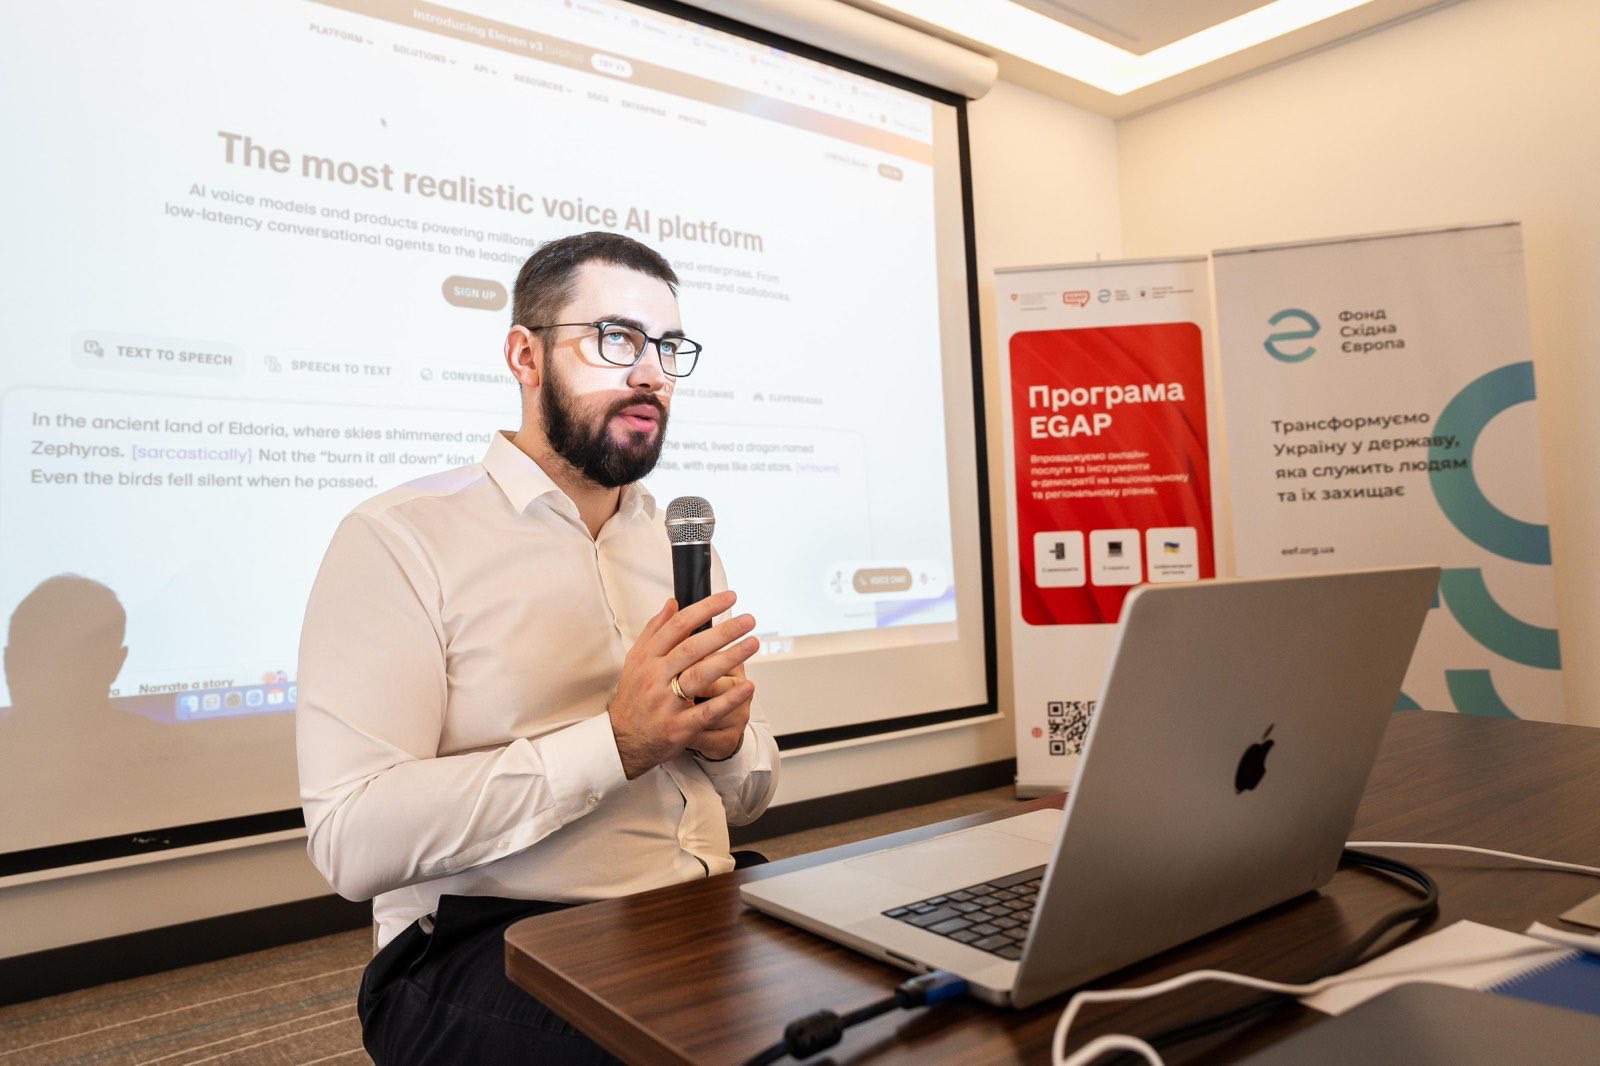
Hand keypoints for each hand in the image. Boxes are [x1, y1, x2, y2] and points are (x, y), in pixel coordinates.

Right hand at [608, 591, 757, 778]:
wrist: (621, 740)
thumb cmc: (633, 697)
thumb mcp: (635, 660)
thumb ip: (654, 630)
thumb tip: (672, 603)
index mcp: (647, 659)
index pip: (678, 626)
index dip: (705, 609)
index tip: (729, 598)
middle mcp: (655, 678)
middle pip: (692, 648)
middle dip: (723, 632)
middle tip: (748, 620)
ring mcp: (667, 703)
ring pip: (700, 676)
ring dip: (729, 658)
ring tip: (753, 643)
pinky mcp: (679, 727)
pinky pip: (707, 711)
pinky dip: (728, 699)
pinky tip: (748, 686)